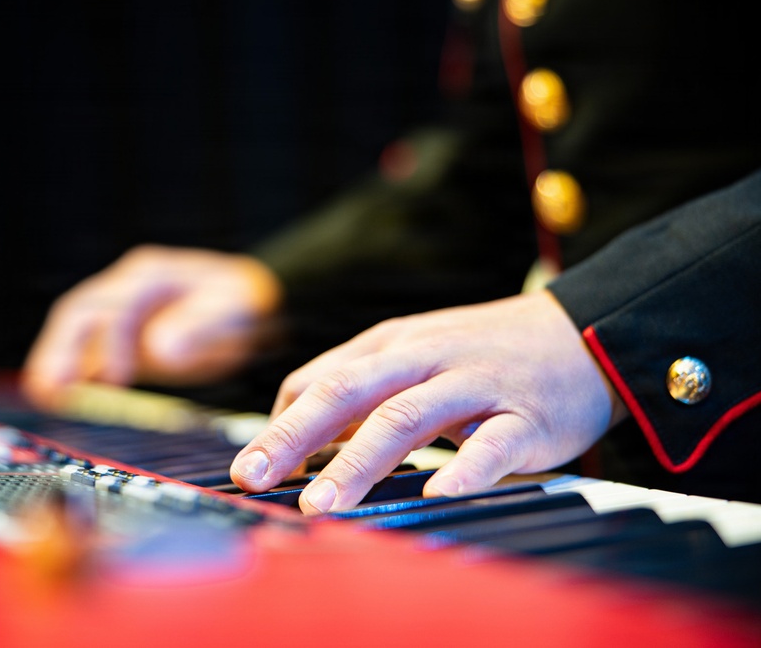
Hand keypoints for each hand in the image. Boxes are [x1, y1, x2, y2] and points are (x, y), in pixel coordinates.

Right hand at [23, 245, 282, 404]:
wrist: (252, 301)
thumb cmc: (242, 302)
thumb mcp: (230, 310)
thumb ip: (196, 327)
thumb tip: (159, 348)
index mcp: (151, 276)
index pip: (115, 306)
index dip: (109, 343)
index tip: (113, 379)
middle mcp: (128, 289)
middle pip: (80, 314)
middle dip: (60, 350)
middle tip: (48, 389)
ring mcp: (121, 312)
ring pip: (77, 332)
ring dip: (58, 362)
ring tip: (45, 396)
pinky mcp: (122, 337)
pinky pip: (90, 351)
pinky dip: (74, 372)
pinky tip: (61, 397)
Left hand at [230, 291, 627, 514]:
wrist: (584, 333)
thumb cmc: (484, 352)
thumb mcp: (414, 354)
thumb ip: (361, 387)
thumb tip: (299, 434)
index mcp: (392, 345)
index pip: (321, 379)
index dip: (280, 424)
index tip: (250, 467)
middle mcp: (424, 357)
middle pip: (348, 390)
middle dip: (294, 436)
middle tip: (255, 477)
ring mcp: (474, 383)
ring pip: (405, 416)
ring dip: (358, 460)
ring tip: (322, 502)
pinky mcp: (526, 415)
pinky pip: (492, 444)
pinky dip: (462, 470)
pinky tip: (436, 497)